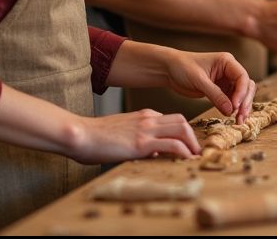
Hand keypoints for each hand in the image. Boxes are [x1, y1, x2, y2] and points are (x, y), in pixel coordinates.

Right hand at [69, 110, 201, 163]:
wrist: (80, 135)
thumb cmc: (95, 138)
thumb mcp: (122, 135)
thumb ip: (139, 140)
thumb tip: (153, 154)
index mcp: (144, 115)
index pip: (172, 120)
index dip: (182, 133)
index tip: (187, 147)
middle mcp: (148, 118)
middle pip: (182, 121)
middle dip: (193, 136)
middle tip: (196, 152)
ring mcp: (145, 129)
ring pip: (182, 129)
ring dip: (192, 143)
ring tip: (194, 157)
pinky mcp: (141, 142)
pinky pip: (172, 144)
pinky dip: (184, 152)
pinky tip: (186, 160)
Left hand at [159, 50, 255, 123]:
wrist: (169, 70)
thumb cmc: (182, 67)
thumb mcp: (199, 81)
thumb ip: (215, 95)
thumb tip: (230, 110)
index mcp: (227, 61)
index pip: (242, 77)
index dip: (242, 92)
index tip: (235, 106)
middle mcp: (229, 70)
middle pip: (246, 86)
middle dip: (245, 102)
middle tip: (240, 117)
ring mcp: (226, 81)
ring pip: (242, 95)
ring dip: (242, 107)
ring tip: (239, 121)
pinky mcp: (221, 90)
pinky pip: (232, 100)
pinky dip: (234, 109)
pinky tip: (233, 118)